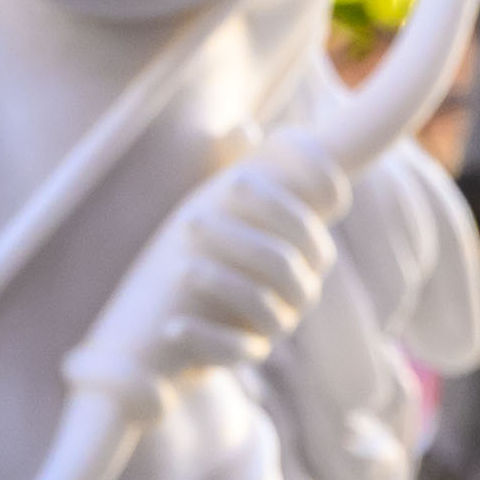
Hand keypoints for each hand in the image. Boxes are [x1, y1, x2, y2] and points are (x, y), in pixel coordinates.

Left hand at [64, 132, 352, 425]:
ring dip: (223, 284)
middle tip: (190, 220)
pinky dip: (204, 340)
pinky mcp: (247, 352)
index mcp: (304, 245)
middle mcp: (300, 286)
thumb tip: (244, 127)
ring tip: (181, 269)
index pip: (308, 226)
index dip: (278, 202)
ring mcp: (277, 322)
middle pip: (285, 262)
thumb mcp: (220, 199)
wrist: (180, 302)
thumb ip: (235, 162)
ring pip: (262, 304)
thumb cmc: (213, 237)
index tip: (233, 181)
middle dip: (240, 238)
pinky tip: (171, 326)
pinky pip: (237, 352)